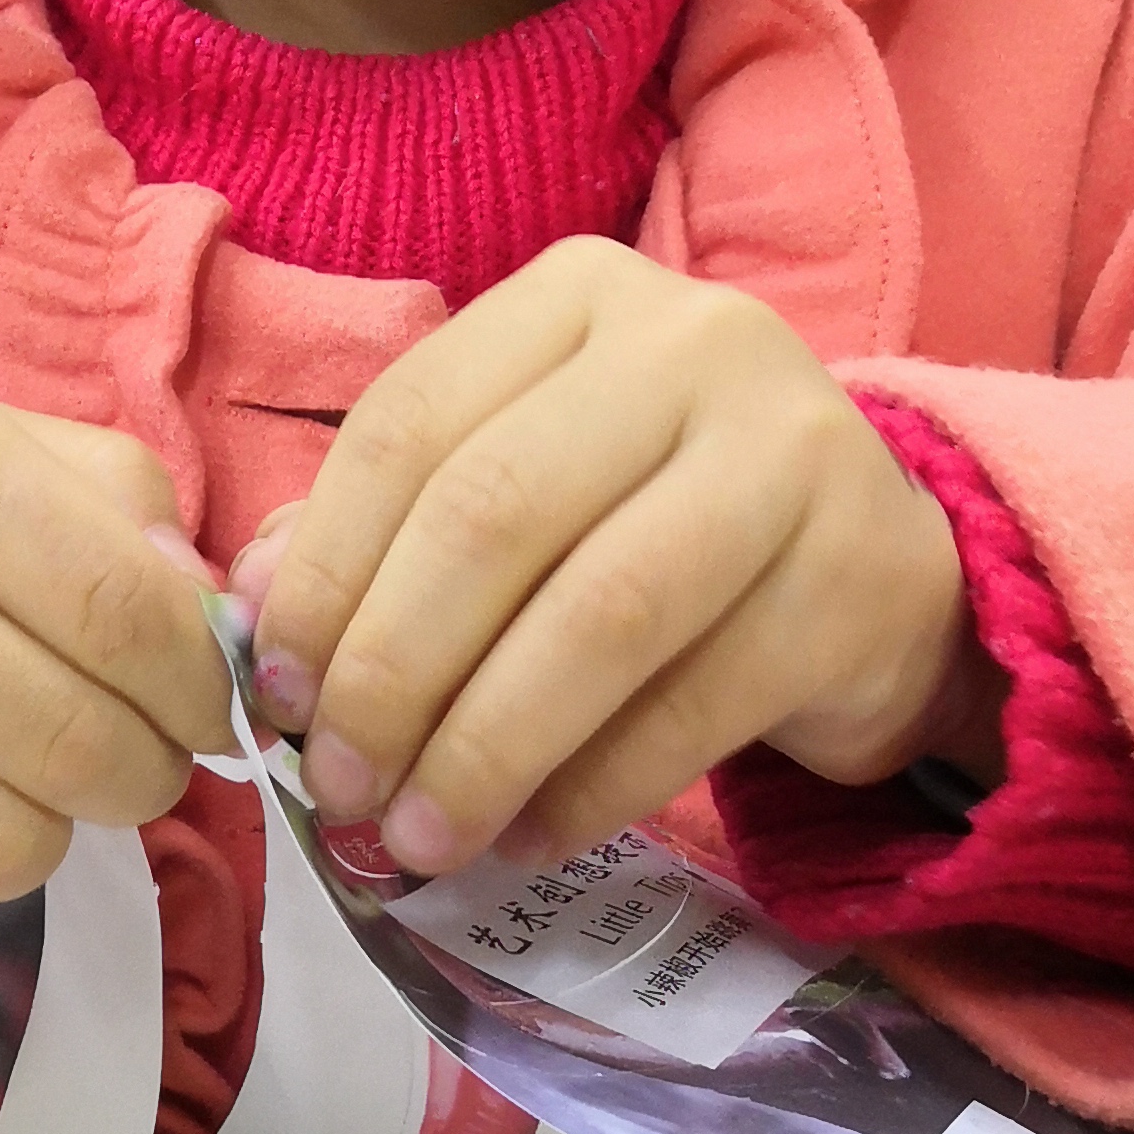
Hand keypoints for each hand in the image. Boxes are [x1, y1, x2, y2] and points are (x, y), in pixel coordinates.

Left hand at [234, 240, 995, 879]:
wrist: (885, 571)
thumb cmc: (661, 523)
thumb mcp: (529, 485)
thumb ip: (392, 526)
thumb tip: (248, 610)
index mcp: (578, 295)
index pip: (411, 427)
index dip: (325, 573)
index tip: (274, 694)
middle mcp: (692, 343)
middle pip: (494, 517)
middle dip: (393, 674)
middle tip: (341, 788)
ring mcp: (789, 452)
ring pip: (595, 615)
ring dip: (484, 747)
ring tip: (419, 838)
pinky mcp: (852, 578)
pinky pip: (690, 706)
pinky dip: (589, 788)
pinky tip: (527, 837)